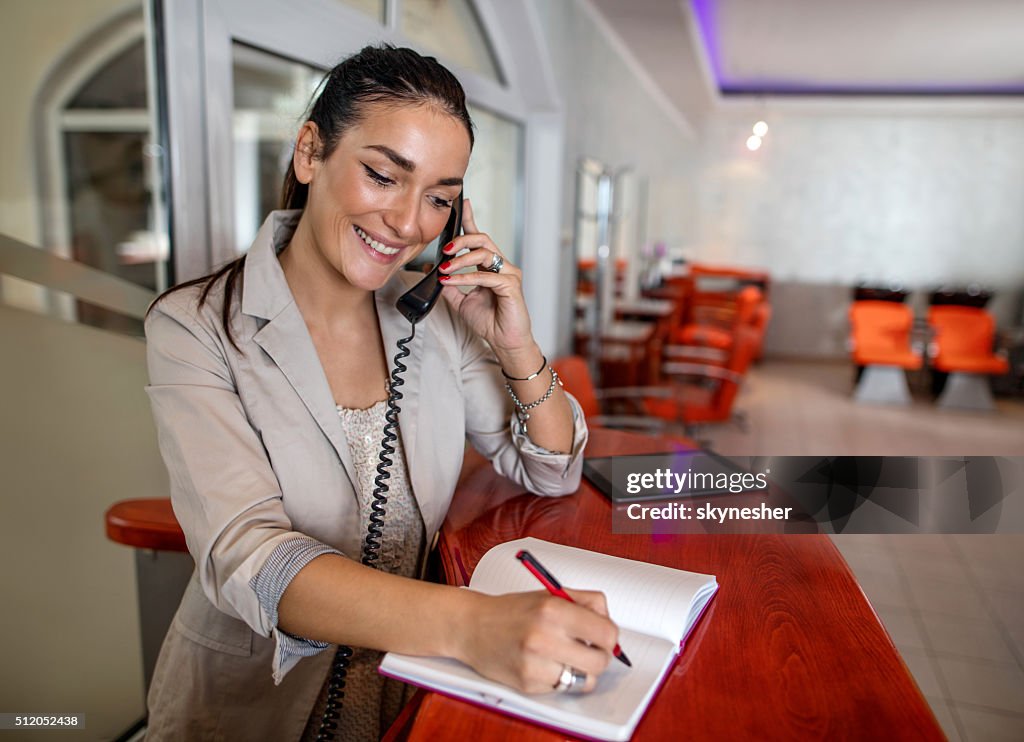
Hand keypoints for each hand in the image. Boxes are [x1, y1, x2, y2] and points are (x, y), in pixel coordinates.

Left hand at [437, 199, 534, 358]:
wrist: (505, 342)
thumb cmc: (489, 322)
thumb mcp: (461, 302)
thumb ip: (450, 285)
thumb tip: (433, 270)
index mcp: (490, 266)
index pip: (479, 238)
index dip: (470, 220)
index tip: (462, 204)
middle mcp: (501, 266)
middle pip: (482, 239)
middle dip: (461, 239)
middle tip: (444, 249)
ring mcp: (509, 274)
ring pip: (484, 253)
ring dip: (460, 260)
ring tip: (445, 269)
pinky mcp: (511, 285)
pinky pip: (486, 276)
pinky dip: (465, 277)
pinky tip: (451, 280)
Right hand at [455, 589, 618, 693]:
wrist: (471, 626)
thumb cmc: (511, 610)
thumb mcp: (550, 594)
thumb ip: (586, 602)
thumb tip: (610, 623)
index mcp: (553, 609)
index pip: (606, 633)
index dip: (609, 636)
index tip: (603, 636)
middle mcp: (544, 637)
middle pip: (600, 661)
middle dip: (599, 656)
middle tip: (588, 649)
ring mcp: (535, 664)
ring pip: (584, 680)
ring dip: (580, 670)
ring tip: (565, 656)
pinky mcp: (527, 684)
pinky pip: (562, 688)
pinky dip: (558, 677)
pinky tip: (544, 663)